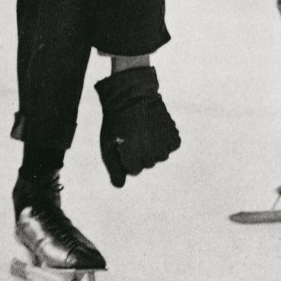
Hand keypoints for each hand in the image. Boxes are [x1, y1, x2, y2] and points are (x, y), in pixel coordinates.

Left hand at [94, 66, 179, 187]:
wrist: (131, 94)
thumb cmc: (116, 120)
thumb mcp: (108, 143)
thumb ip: (113, 167)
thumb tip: (120, 186)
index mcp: (131, 155)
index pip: (134, 170)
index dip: (127, 157)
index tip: (123, 143)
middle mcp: (148, 151)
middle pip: (148, 164)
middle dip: (140, 152)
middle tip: (133, 134)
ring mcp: (162, 142)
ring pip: (161, 156)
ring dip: (154, 147)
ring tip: (145, 130)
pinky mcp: (173, 133)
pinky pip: (173, 145)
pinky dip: (166, 139)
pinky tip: (156, 128)